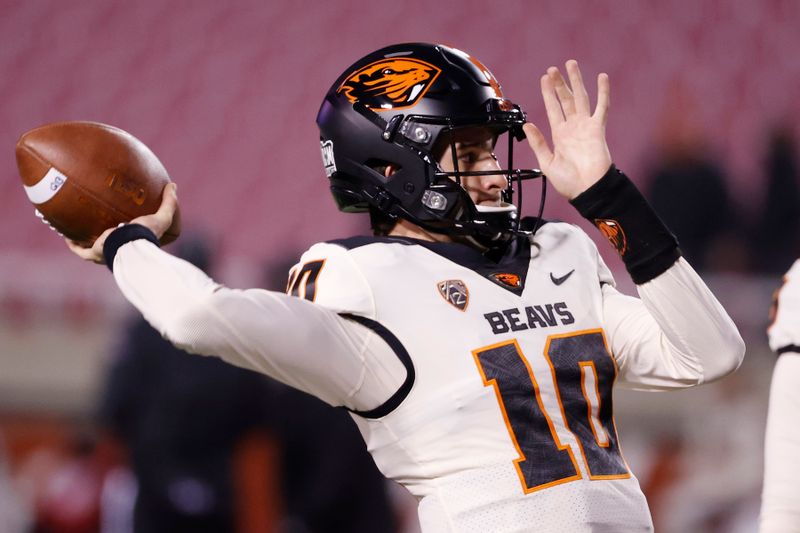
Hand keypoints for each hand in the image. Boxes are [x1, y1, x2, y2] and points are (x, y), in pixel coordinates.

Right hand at [66, 183, 178, 263]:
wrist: (129, 246)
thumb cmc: (146, 234)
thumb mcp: (162, 218)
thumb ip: (169, 203)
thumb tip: (172, 185)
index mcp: (133, 244)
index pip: (128, 238)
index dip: (126, 230)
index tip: (124, 220)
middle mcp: (118, 250)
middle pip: (109, 242)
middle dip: (104, 235)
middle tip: (99, 222)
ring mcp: (104, 253)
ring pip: (91, 247)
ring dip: (84, 239)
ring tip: (77, 227)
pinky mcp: (92, 253)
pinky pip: (79, 250)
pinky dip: (72, 243)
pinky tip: (65, 234)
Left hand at [523, 60, 611, 199]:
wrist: (587, 190)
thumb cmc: (568, 182)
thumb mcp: (546, 162)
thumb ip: (538, 143)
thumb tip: (527, 124)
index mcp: (559, 135)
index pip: (553, 108)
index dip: (548, 93)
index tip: (544, 78)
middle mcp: (572, 128)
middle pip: (566, 99)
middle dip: (559, 84)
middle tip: (553, 68)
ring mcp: (586, 126)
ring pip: (581, 98)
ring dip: (576, 81)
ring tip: (571, 65)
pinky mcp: (598, 129)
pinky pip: (602, 107)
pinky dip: (603, 92)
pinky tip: (602, 77)